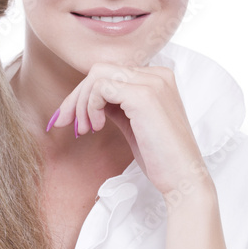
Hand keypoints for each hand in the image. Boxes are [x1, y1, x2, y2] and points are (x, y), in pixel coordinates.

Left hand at [47, 61, 210, 196]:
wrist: (182, 178)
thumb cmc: (160, 157)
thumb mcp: (133, 124)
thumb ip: (116, 106)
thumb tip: (87, 101)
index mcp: (157, 77)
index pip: (110, 72)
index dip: (84, 93)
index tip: (71, 118)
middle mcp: (157, 74)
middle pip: (100, 70)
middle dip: (76, 97)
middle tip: (65, 123)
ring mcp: (152, 82)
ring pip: (97, 75)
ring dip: (81, 103)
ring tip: (84, 130)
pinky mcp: (144, 96)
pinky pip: (100, 88)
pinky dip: (90, 107)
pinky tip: (97, 127)